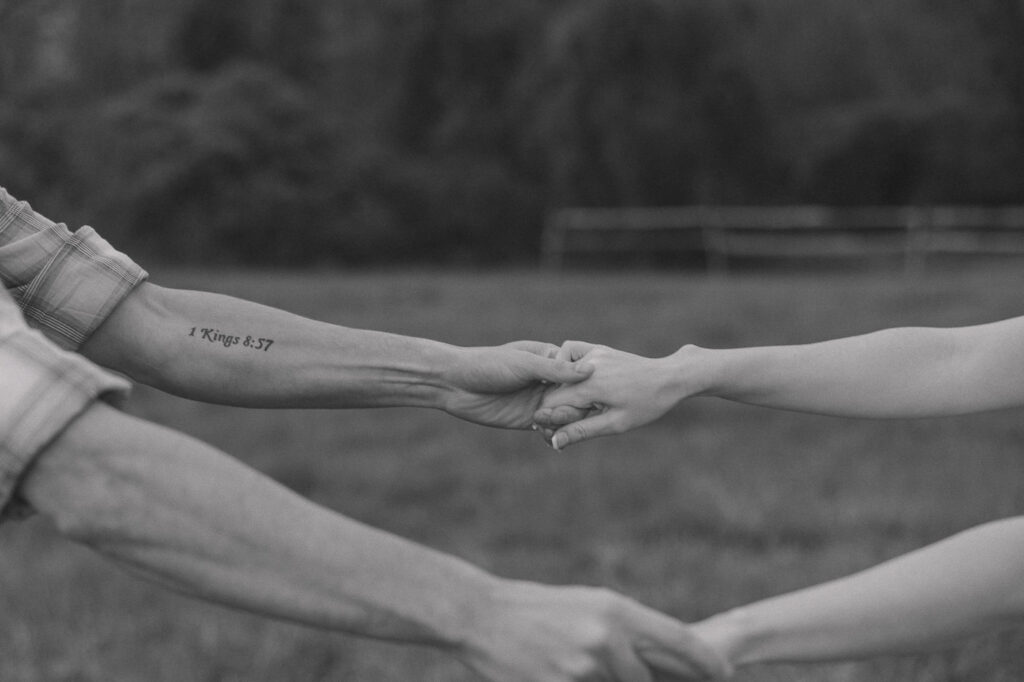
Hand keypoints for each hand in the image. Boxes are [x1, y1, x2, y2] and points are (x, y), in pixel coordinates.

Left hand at [440, 341, 593, 429]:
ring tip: (561, 427)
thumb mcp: (524, 364)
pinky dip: (553, 433)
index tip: (595, 394)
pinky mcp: (527, 419)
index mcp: (548, 359)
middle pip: (575, 396)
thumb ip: (556, 370)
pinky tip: (552, 438)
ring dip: (566, 422)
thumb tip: (591, 370)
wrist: (455, 383)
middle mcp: (547, 380)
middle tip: (576, 415)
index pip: (579, 372)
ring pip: (564, 414)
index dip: (589, 384)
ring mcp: (538, 401)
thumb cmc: (488, 364)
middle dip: (578, 407)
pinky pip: (548, 428)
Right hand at [457, 580, 731, 680]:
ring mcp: (582, 670)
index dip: (709, 663)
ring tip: (585, 664)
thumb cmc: (537, 607)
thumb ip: (624, 629)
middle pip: (650, 680)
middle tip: (662, 676)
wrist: (481, 615)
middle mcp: (606, 639)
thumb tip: (661, 654)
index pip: (681, 641)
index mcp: (616, 610)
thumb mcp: (587, 605)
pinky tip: (564, 673)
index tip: (726, 673)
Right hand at [533, 341, 685, 449]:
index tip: (558, 433)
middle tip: (575, 421)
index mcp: (590, 386)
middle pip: (552, 389)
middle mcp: (587, 366)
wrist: (669, 378)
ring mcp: (592, 353)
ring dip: (561, 388)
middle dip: (555, 408)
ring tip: (580, 403)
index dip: (550, 421)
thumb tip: (554, 442)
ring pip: (558, 371)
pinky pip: (569, 351)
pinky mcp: (597, 348)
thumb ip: (582, 431)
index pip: (550, 405)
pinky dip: (566, 365)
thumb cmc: (646, 404)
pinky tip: (578, 380)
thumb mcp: (616, 423)